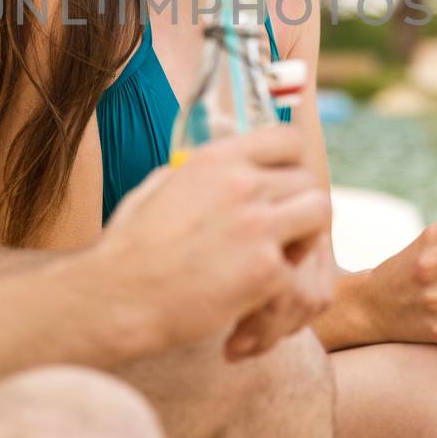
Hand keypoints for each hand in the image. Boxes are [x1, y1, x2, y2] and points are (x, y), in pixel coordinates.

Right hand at [97, 127, 329, 356]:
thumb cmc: (129, 247)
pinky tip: (251, 298)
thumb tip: (219, 168)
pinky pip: (298, 269)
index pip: (287, 139)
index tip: (284, 183)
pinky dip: (279, 287)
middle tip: (282, 232)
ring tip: (280, 259)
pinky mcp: (267, 270)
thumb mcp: (160, 186)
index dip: (292, 162)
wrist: (117, 296)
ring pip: (319, 214)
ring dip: (305, 236)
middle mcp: (243, 184)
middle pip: (307, 179)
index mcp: (217, 159)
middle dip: (298, 206)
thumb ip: (198, 174)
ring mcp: (258, 226)